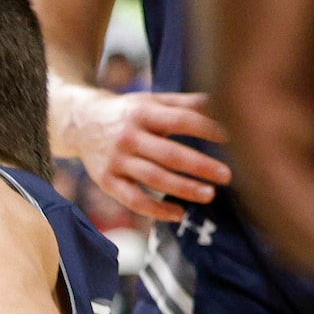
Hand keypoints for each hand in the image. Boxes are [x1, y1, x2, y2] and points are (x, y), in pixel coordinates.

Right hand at [57, 86, 231, 222]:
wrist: (82, 123)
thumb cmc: (128, 112)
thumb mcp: (152, 101)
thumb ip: (185, 103)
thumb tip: (224, 101)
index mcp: (143, 113)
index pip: (181, 121)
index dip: (207, 129)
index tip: (232, 138)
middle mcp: (128, 137)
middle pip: (169, 154)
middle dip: (200, 166)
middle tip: (227, 176)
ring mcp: (116, 161)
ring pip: (153, 179)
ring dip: (183, 189)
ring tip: (209, 195)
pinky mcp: (106, 181)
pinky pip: (133, 200)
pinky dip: (156, 209)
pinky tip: (178, 213)